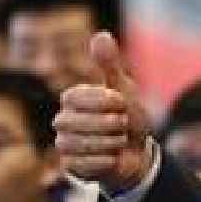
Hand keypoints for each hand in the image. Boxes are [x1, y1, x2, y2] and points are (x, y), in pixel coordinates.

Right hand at [53, 32, 152, 191]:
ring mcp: (64, 144)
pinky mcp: (70, 166)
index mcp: (72, 98)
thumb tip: (101, 34)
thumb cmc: (129, 118)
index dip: (105, 101)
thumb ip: (110, 64)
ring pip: (79, 144)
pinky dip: (106, 160)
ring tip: (119, 140)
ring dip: (109, 142)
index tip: (122, 103)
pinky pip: (83, 164)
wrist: (138, 153)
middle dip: (109, 124)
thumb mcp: (124, 89)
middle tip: (123, 124)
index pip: (76, 96)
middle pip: (76, 122)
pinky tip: (113, 156)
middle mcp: (62, 120)